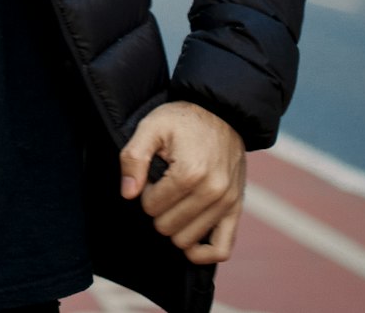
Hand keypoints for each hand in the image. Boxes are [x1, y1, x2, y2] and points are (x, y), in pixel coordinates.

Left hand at [119, 100, 245, 263]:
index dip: (145, 190)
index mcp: (190, 172)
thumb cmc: (183, 119)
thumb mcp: (151, 126)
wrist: (221, 112)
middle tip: (163, 185)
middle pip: (167, 227)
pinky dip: (202, 252)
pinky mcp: (236, 209)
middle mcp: (213, 191)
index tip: (151, 174)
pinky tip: (189, 240)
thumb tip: (128, 193)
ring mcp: (227, 203)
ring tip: (177, 198)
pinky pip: (221, 249)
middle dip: (158, 209)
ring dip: (175, 225)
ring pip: (187, 241)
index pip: (151, 206)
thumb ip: (133, 157)